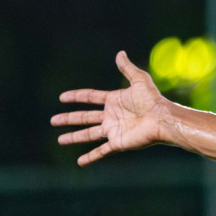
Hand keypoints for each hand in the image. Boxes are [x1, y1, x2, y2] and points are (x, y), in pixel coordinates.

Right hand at [52, 51, 172, 165]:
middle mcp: (111, 116)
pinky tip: (80, 162)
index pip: (90, 98)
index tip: (62, 98)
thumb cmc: (153, 100)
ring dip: (73, 137)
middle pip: (85, 117)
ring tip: (59, 140)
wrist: (162, 119)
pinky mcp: (118, 142)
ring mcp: (113, 130)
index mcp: (114, 101)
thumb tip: (120, 53)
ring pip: (88, 134)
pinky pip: (101, 151)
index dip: (76, 97)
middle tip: (53, 121)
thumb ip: (127, 68)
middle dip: (68, 119)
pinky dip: (91, 157)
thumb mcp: (139, 80)